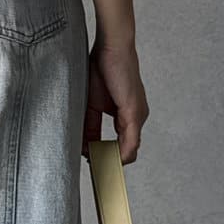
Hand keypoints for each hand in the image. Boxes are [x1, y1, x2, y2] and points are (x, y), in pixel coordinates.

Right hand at [82, 35, 147, 162]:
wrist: (112, 47)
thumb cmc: (101, 68)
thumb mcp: (91, 102)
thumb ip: (90, 126)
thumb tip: (85, 147)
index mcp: (126, 115)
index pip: (118, 143)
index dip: (105, 156)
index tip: (92, 166)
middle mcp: (136, 117)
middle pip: (126, 151)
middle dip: (110, 164)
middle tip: (96, 176)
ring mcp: (138, 116)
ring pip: (129, 150)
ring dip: (114, 163)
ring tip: (99, 174)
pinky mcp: (134, 113)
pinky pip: (130, 142)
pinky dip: (120, 156)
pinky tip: (108, 163)